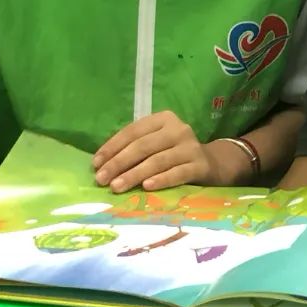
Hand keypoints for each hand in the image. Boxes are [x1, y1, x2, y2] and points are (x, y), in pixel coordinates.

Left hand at [94, 111, 242, 192]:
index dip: (113, 147)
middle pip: (143, 146)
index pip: (133, 131)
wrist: (211, 163)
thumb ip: (135, 148)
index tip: (96, 164)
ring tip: (117, 187)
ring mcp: (190, 147)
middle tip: (102, 179)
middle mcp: (178, 129)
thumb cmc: (173, 154)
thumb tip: (102, 164)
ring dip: (134, 174)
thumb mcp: (156, 143)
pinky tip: (146, 188)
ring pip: (157, 161)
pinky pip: (177, 173)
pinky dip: (161, 180)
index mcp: (163, 119)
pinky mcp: (200, 165)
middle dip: (119, 163)